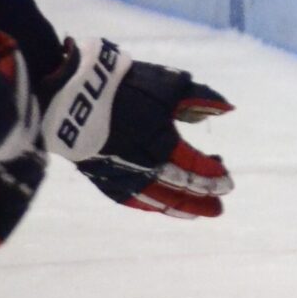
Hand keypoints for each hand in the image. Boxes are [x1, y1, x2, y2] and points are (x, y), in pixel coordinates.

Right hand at [43, 38, 233, 218]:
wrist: (68, 89)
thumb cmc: (124, 83)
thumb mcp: (169, 84)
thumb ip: (200, 98)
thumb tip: (228, 109)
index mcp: (160, 140)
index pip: (193, 166)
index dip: (212, 175)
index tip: (227, 180)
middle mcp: (140, 161)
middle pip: (176, 187)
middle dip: (199, 199)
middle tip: (218, 209)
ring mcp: (117, 170)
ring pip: (152, 197)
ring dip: (176, 207)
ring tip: (196, 214)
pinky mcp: (98, 173)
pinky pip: (126, 197)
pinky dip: (146, 204)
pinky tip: (159, 205)